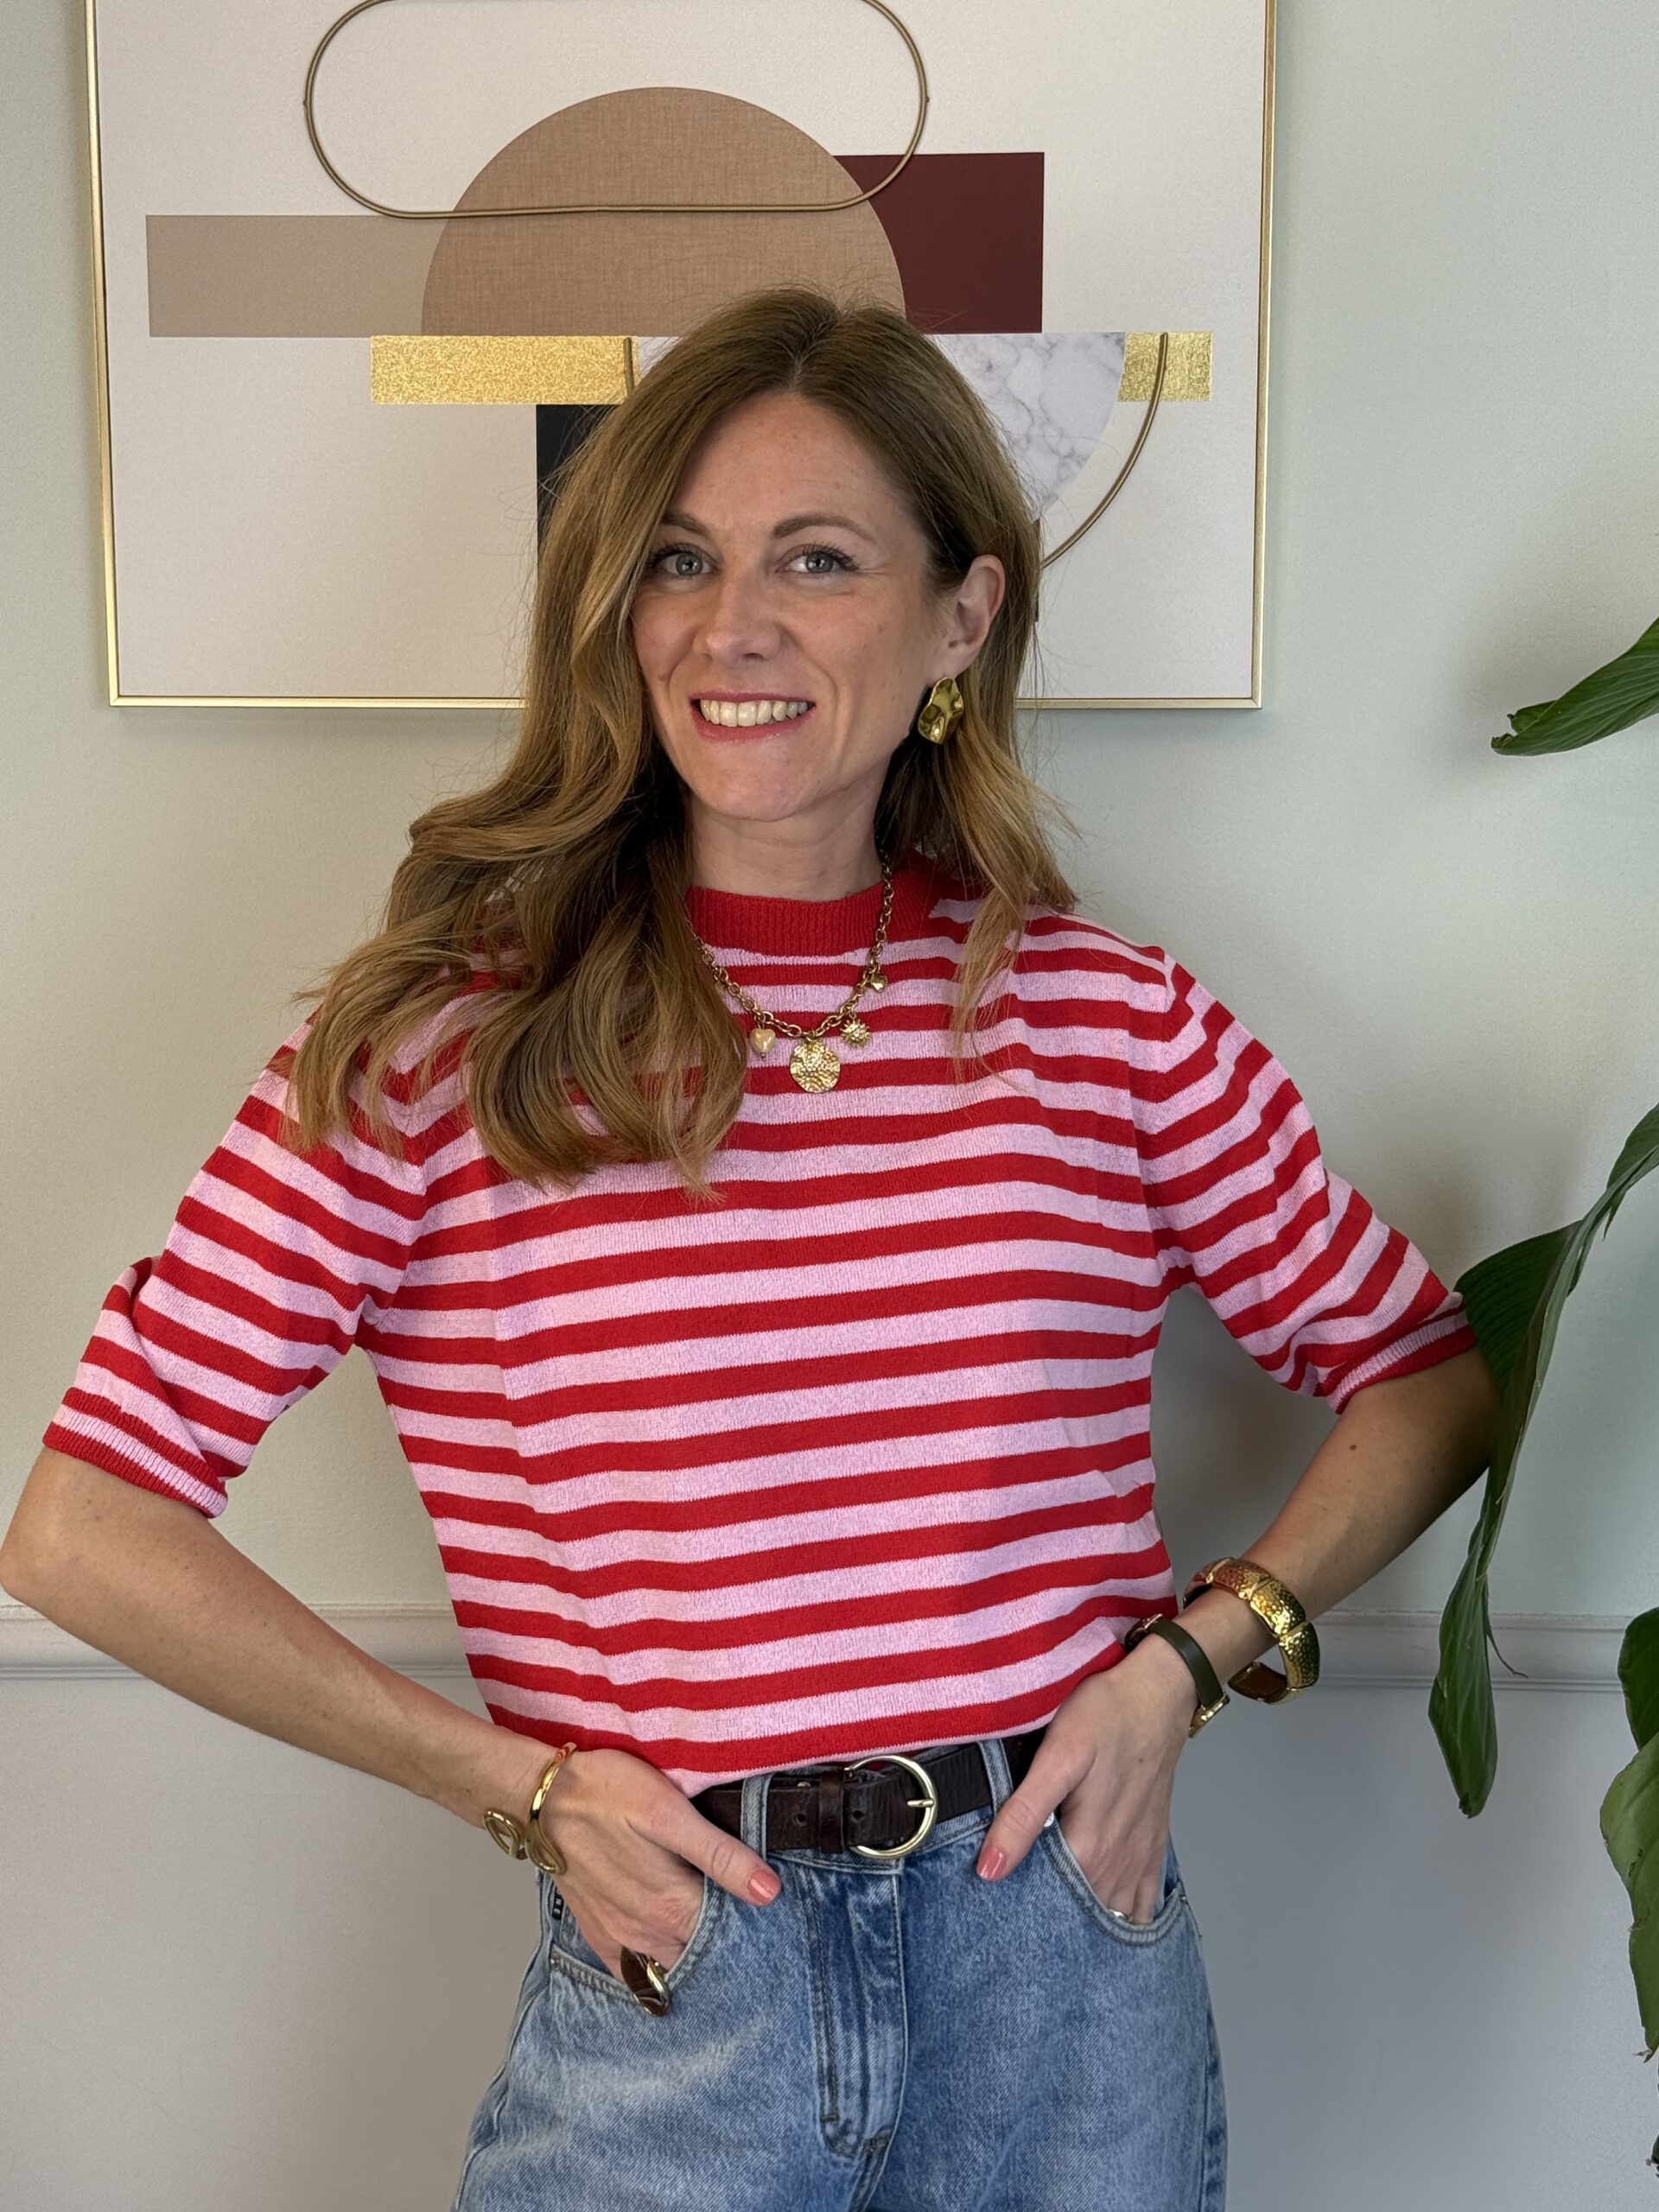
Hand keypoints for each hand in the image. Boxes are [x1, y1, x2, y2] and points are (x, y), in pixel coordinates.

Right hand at [531, 1747, 780, 1983]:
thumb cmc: (606, 1793)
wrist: (543, 1798)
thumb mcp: (670, 1813)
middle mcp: (646, 1932)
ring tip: (715, 1934)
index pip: (729, 1935)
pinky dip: (654, 1972)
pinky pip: (632, 1971)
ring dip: (695, 1957)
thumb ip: (720, 1855)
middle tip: (749, 1922)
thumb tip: (768, 1891)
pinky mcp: (598, 1932)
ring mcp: (619, 1937)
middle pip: (701, 1953)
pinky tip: (668, 1954)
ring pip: (670, 1965)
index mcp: (671, 1905)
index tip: (769, 1914)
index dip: (754, 1926)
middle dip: (728, 1943)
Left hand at [974, 1640, 1197, 1920]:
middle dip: (1049, 1921)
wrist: (1158, 1693)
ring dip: (1085, 1924)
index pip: (1048, 1907)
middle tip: (1016, 1917)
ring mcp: (1139, 1856)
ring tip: (1053, 1920)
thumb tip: (990, 1870)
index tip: (995, 1912)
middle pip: (1079, 1915)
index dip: (1019, 1912)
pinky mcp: (1153, 1845)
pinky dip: (1125, 1920)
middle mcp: (1118, 1862)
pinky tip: (1105, 1924)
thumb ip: (1023, 1815)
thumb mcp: (1057, 1757)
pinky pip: (1144, 1904)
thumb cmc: (1105, 1715)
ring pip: (1110, 1914)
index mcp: (1090, 1846)